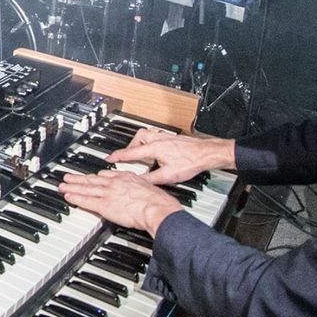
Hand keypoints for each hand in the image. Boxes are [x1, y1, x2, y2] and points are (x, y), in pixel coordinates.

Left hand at [59, 169, 182, 234]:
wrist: (156, 208)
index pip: (107, 175)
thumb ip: (141, 187)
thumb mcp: (150, 186)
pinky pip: (87, 201)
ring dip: (73, 186)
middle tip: (68, 177)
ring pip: (86, 188)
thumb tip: (143, 191)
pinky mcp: (104, 205)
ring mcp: (108, 193)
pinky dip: (76, 198)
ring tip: (63, 185)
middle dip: (79, 178)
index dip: (97, 176)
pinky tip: (68, 196)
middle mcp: (115, 183)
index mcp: (126, 178)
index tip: (91, 175)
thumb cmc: (158, 201)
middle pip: (93, 179)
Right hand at [108, 128, 233, 184]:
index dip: (118, 156)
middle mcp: (158, 139)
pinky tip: (155, 149)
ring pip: (146, 134)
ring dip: (140, 142)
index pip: (131, 152)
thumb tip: (138, 182)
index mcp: (154, 148)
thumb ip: (151, 179)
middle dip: (130, 146)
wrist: (206, 153)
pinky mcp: (171, 138)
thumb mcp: (168, 175)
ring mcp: (165, 137)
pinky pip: (155, 135)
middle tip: (129, 156)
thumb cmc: (191, 162)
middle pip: (137, 137)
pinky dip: (150, 141)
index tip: (110, 158)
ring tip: (140, 152)